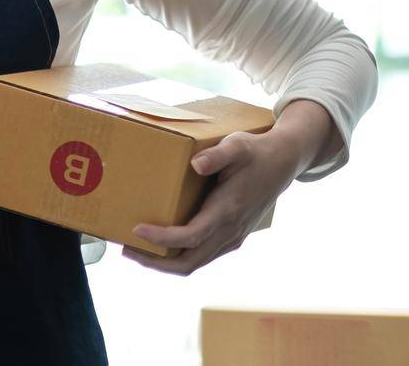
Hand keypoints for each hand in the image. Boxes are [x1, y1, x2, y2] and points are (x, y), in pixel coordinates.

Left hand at [123, 99, 334, 274]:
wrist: (283, 162)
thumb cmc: (255, 152)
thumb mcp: (238, 145)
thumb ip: (218, 154)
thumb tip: (196, 163)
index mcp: (228, 210)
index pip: (191, 237)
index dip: (163, 238)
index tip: (136, 229)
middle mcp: (230, 230)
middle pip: (190, 261)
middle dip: (155, 262)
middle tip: (124, 249)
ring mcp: (232, 237)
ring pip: (196, 262)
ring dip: (164, 262)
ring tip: (135, 250)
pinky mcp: (231, 236)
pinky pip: (202, 255)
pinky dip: (179, 255)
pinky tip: (160, 245)